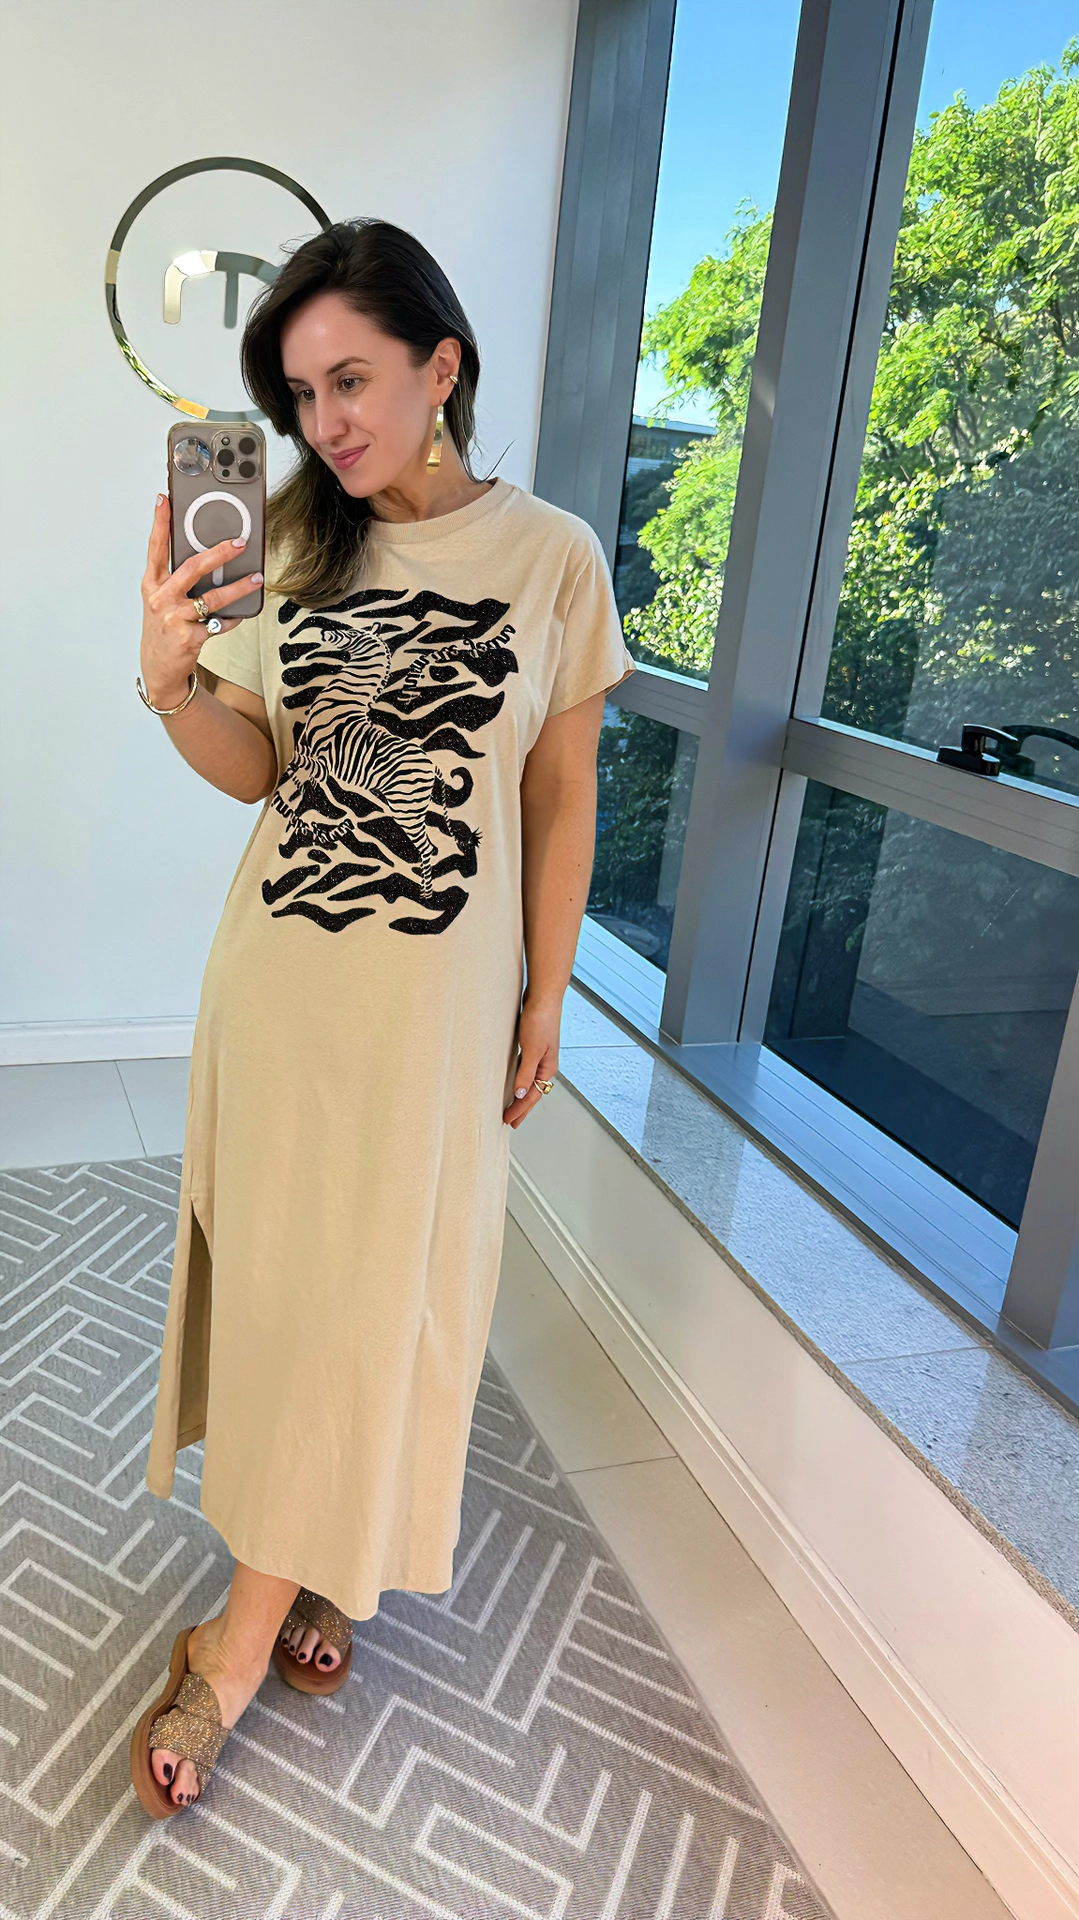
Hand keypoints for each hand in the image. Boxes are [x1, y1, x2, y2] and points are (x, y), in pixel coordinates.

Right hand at [139, 494, 262, 707]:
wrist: (159, 668)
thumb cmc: (163, 628)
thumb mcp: (161, 600)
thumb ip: (176, 579)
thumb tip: (209, 557)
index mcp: (152, 584)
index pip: (155, 548)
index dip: (160, 523)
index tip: (164, 500)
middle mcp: (160, 598)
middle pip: (193, 568)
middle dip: (219, 553)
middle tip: (240, 542)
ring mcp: (174, 619)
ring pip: (214, 597)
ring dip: (240, 587)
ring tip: (257, 578)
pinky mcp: (189, 638)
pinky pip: (220, 622)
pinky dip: (232, 618)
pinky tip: (240, 614)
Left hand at [502, 996, 559, 1127]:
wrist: (543, 996)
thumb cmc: (541, 1019)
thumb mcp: (532, 1050)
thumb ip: (526, 1073)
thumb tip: (521, 1094)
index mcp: (548, 1067)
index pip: (533, 1096)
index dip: (520, 1110)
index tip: (508, 1121)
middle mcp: (545, 1063)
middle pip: (533, 1092)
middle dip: (522, 1108)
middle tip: (511, 1121)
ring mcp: (539, 1054)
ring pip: (529, 1081)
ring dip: (521, 1095)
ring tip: (512, 1106)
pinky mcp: (532, 1045)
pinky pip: (525, 1068)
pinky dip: (519, 1079)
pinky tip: (513, 1080)